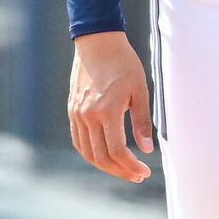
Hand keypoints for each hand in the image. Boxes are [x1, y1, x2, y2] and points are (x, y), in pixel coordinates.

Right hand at [69, 31, 153, 182]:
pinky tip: (105, 156)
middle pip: (102, 157)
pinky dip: (91, 154)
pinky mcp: (72, 111)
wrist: (98, 43)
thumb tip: (146, 149)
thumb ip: (142, 120)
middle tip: (138, 175)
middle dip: (121, 171)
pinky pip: (78, 141)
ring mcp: (77, 114)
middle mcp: (89, 116)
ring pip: (88, 153)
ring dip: (106, 166)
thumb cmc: (124, 63)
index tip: (145, 171)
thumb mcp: (140, 89)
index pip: (118, 151)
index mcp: (108, 110)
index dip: (131, 166)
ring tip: (124, 169)